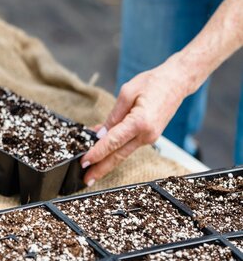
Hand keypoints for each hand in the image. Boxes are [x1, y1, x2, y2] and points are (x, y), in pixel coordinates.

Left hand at [80, 58, 189, 185]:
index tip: (84, 161)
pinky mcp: (150, 136)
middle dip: (101, 168)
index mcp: (140, 122)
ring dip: (107, 161)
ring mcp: (150, 137)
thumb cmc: (153, 82)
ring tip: (91, 169)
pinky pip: (129, 144)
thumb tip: (101, 133)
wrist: (176, 83)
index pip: (113, 142)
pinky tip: (104, 150)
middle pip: (119, 155)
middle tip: (86, 178)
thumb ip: (114, 115)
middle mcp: (147, 134)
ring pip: (124, 152)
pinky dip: (116, 148)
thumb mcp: (128, 92)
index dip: (97, 153)